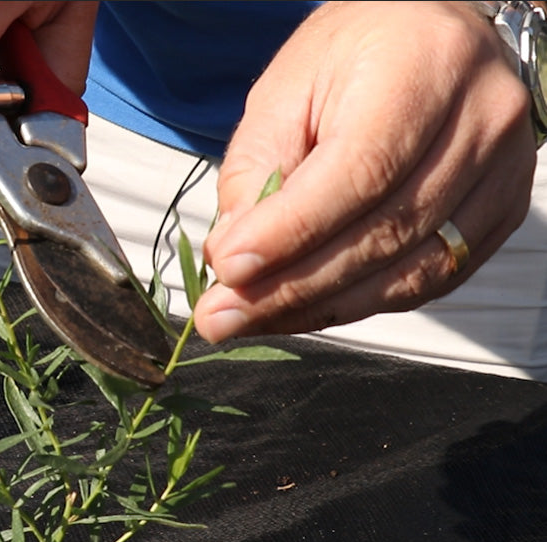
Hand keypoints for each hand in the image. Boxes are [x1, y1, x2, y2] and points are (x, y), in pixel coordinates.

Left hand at [194, 1, 536, 342]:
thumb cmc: (353, 57)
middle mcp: (481, 120)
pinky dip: (357, 302)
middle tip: (222, 315)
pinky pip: (428, 282)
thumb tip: (234, 254)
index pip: (359, 172)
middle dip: (292, 286)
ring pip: (408, 271)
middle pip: (384, 232)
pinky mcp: (501, 215)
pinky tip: (302, 309)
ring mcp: (503, 173)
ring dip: (318, 307)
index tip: (228, 269)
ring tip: (249, 319)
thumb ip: (256, 169)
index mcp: (425, 66)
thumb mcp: (286, 90)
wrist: (428, 38)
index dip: (290, 232)